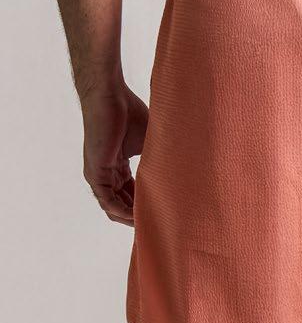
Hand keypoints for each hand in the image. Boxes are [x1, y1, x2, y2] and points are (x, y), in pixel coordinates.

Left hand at [81, 83, 148, 225]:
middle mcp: (106, 175)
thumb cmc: (129, 112)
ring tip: (151, 225)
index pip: (131, 195)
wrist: (110, 96)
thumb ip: (159, 160)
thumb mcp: (150, 143)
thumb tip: (186, 169)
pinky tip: (138, 217)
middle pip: (122, 206)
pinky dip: (123, 213)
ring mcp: (98, 176)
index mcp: (117, 168)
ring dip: (131, 220)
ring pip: (114, 209)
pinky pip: (108, 203)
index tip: (162, 214)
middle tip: (159, 226)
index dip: (145, 206)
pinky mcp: (95, 174)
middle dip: (139, 217)